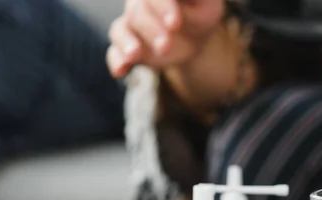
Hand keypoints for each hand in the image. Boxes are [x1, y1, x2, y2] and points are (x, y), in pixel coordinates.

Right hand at [107, 0, 224, 77]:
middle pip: (137, 10)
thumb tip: (181, 6)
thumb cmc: (200, 13)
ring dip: (127, 43)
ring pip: (121, 29)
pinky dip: (117, 61)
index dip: (163, 6)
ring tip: (134, 54)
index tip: (174, 24)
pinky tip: (120, 70)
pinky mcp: (127, 45)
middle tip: (165, 46)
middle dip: (150, 29)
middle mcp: (140, 2)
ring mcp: (131, 24)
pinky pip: (114, 52)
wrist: (194, 35)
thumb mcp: (207, 5)